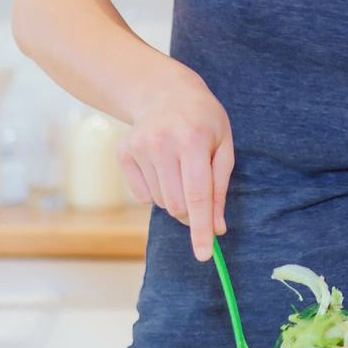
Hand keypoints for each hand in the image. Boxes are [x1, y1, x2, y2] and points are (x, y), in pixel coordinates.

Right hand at [119, 68, 233, 261]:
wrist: (164, 91)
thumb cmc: (203, 121)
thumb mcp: (223, 147)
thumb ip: (220, 189)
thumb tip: (216, 228)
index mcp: (194, 140)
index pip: (197, 196)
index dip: (200, 229)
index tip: (204, 255)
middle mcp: (163, 144)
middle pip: (177, 205)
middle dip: (191, 212)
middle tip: (197, 192)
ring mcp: (139, 148)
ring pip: (160, 202)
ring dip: (174, 198)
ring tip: (179, 169)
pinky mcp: (123, 153)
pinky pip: (142, 196)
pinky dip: (155, 191)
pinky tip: (161, 166)